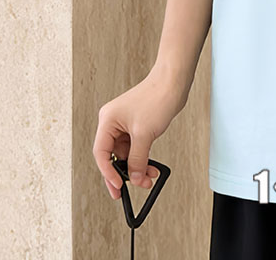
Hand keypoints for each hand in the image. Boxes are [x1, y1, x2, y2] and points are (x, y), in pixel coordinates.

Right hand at [92, 69, 185, 199]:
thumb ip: (137, 159)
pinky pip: (135, 148)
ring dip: (136, 167)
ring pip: (125, 154)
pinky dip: (142, 158)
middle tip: (125, 192)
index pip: (101, 153)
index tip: (118, 186)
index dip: (108, 172)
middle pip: (112, 156)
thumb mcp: (145, 134)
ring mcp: (125, 124)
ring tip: (148, 178)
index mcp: (108, 120)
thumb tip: (135, 177)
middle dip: (122, 173)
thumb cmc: (157, 98)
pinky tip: (151, 167)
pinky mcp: (137, 125)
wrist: (174, 82)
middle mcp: (113, 122)